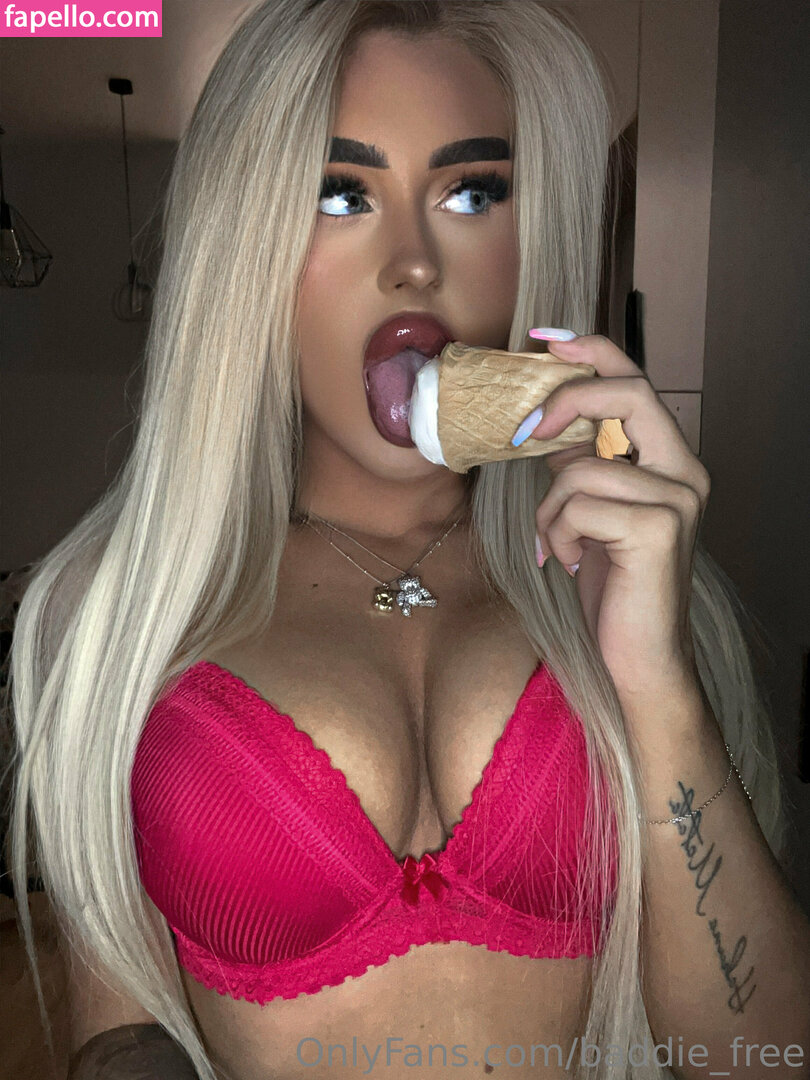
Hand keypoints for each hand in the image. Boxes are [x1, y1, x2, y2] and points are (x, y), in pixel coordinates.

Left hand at [526, 333, 710, 705]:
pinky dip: (555, 534)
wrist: (636, 656)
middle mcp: (686, 472)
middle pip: (628, 393)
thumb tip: (547, 422)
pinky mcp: (657, 530)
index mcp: (672, 460)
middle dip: (565, 401)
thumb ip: (584, 464)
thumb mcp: (592, 512)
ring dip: (548, 510)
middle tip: (524, 431)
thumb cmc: (611, 583)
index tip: (544, 340)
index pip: (637, 381)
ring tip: (557, 544)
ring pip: (580, 468)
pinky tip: (568, 562)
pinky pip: (576, 505)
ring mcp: (677, 500)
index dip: (592, 351)